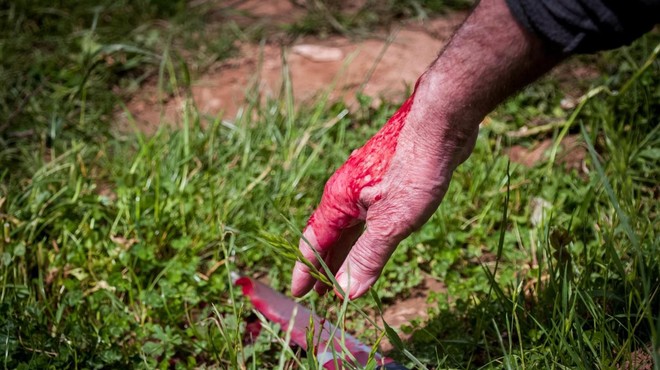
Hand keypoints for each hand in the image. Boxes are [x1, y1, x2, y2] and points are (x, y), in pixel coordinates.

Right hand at [291, 77, 477, 298]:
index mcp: (338, 202)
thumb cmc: (414, 170)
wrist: (440, 124)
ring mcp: (364, 183)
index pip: (313, 243)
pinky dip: (361, 235)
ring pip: (348, 225)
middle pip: (328, 235)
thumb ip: (367, 257)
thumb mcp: (391, 223)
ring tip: (341, 273)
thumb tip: (346, 292)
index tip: (300, 293)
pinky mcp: (383, 179)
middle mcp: (344, 191)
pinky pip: (365, 214)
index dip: (306, 270)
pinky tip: (369, 240)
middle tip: (320, 292)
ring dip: (343, 251)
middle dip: (324, 265)